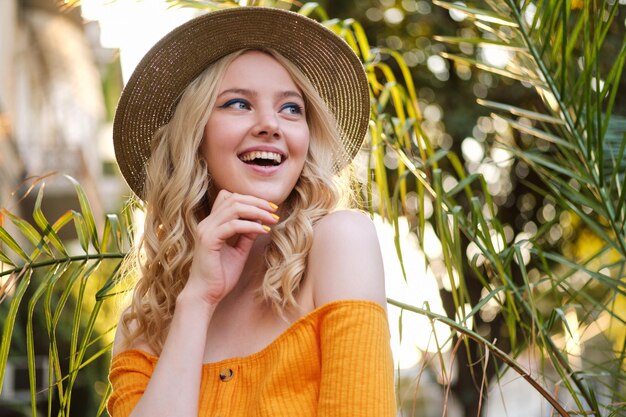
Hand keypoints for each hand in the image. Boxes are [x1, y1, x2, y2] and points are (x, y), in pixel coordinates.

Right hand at [184, 190, 278, 305]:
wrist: (205, 295)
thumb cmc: (220, 276)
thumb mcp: (238, 252)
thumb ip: (246, 236)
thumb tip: (260, 221)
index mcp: (212, 224)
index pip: (230, 198)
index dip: (251, 199)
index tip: (270, 208)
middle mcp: (207, 223)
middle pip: (233, 199)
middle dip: (257, 202)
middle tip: (274, 210)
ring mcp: (206, 230)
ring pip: (234, 208)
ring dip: (257, 212)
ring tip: (272, 219)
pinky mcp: (209, 241)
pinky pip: (233, 225)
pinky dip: (250, 226)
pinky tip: (263, 231)